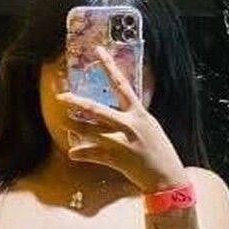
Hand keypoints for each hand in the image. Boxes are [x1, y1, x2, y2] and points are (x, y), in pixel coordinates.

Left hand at [55, 45, 188, 193]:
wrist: (167, 177)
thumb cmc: (159, 151)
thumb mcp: (149, 128)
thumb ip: (130, 119)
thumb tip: (112, 114)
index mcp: (139, 113)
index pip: (121, 84)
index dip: (109, 66)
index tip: (98, 51)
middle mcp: (129, 124)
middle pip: (96, 109)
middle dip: (76, 102)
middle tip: (61, 96)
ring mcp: (122, 142)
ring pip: (88, 131)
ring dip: (73, 127)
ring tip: (63, 123)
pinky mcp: (116, 159)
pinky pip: (91, 153)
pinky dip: (80, 152)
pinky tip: (72, 152)